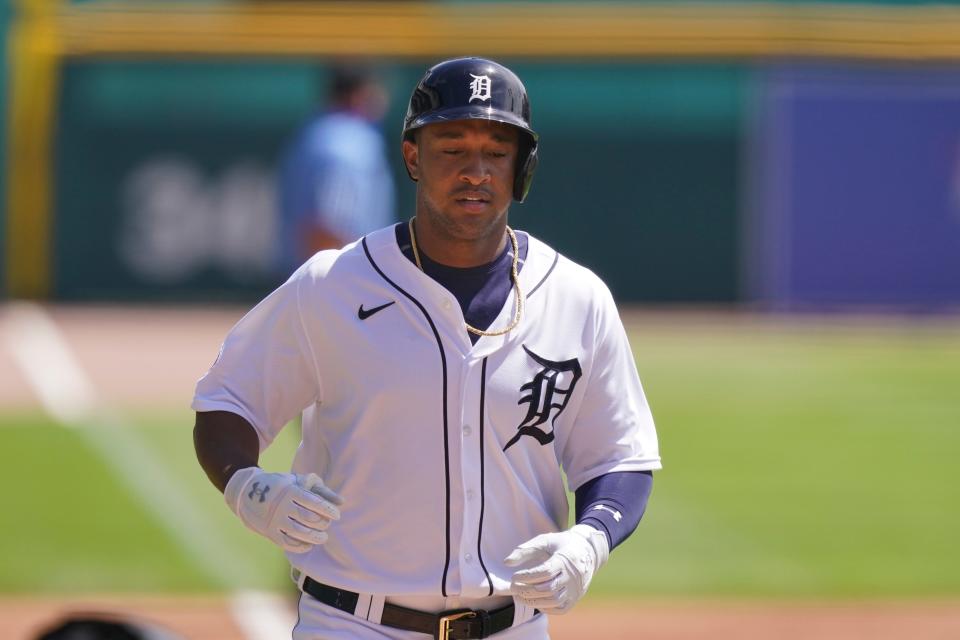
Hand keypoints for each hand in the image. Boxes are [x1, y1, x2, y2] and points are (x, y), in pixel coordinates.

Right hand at [224, 467, 342, 552]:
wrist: (246, 491)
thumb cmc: (280, 485)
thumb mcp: (298, 480)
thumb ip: (321, 490)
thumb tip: (342, 501)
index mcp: (290, 490)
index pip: (314, 502)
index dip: (328, 510)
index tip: (336, 515)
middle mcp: (282, 506)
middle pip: (309, 519)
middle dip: (323, 524)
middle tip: (328, 524)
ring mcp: (275, 520)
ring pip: (299, 533)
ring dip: (315, 537)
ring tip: (323, 537)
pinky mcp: (269, 532)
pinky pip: (287, 544)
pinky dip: (301, 546)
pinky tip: (309, 544)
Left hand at [504, 524, 608, 614]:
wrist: (588, 550)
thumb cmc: (562, 544)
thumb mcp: (544, 541)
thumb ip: (525, 550)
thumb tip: (506, 562)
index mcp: (565, 559)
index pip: (545, 572)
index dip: (527, 576)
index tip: (514, 576)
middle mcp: (573, 576)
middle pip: (548, 588)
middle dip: (527, 590)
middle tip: (513, 587)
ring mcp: (575, 589)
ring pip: (554, 600)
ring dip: (534, 601)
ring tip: (519, 596)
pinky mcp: (576, 597)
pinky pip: (561, 608)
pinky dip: (546, 608)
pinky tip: (534, 602)